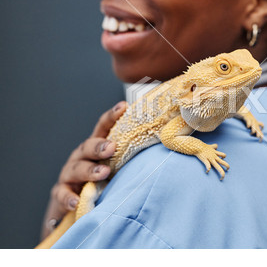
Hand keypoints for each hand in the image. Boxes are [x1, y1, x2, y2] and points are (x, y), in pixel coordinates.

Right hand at [40, 101, 126, 238]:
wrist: (76, 205)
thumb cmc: (102, 182)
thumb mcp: (115, 166)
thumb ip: (128, 157)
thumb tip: (159, 147)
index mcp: (96, 147)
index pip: (103, 127)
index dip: (112, 116)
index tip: (124, 107)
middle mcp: (81, 156)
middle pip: (87, 146)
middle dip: (99, 146)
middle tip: (112, 147)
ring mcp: (69, 174)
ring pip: (76, 169)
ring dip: (90, 170)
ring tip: (103, 174)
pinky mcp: (61, 193)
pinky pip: (62, 194)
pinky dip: (69, 197)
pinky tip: (76, 201)